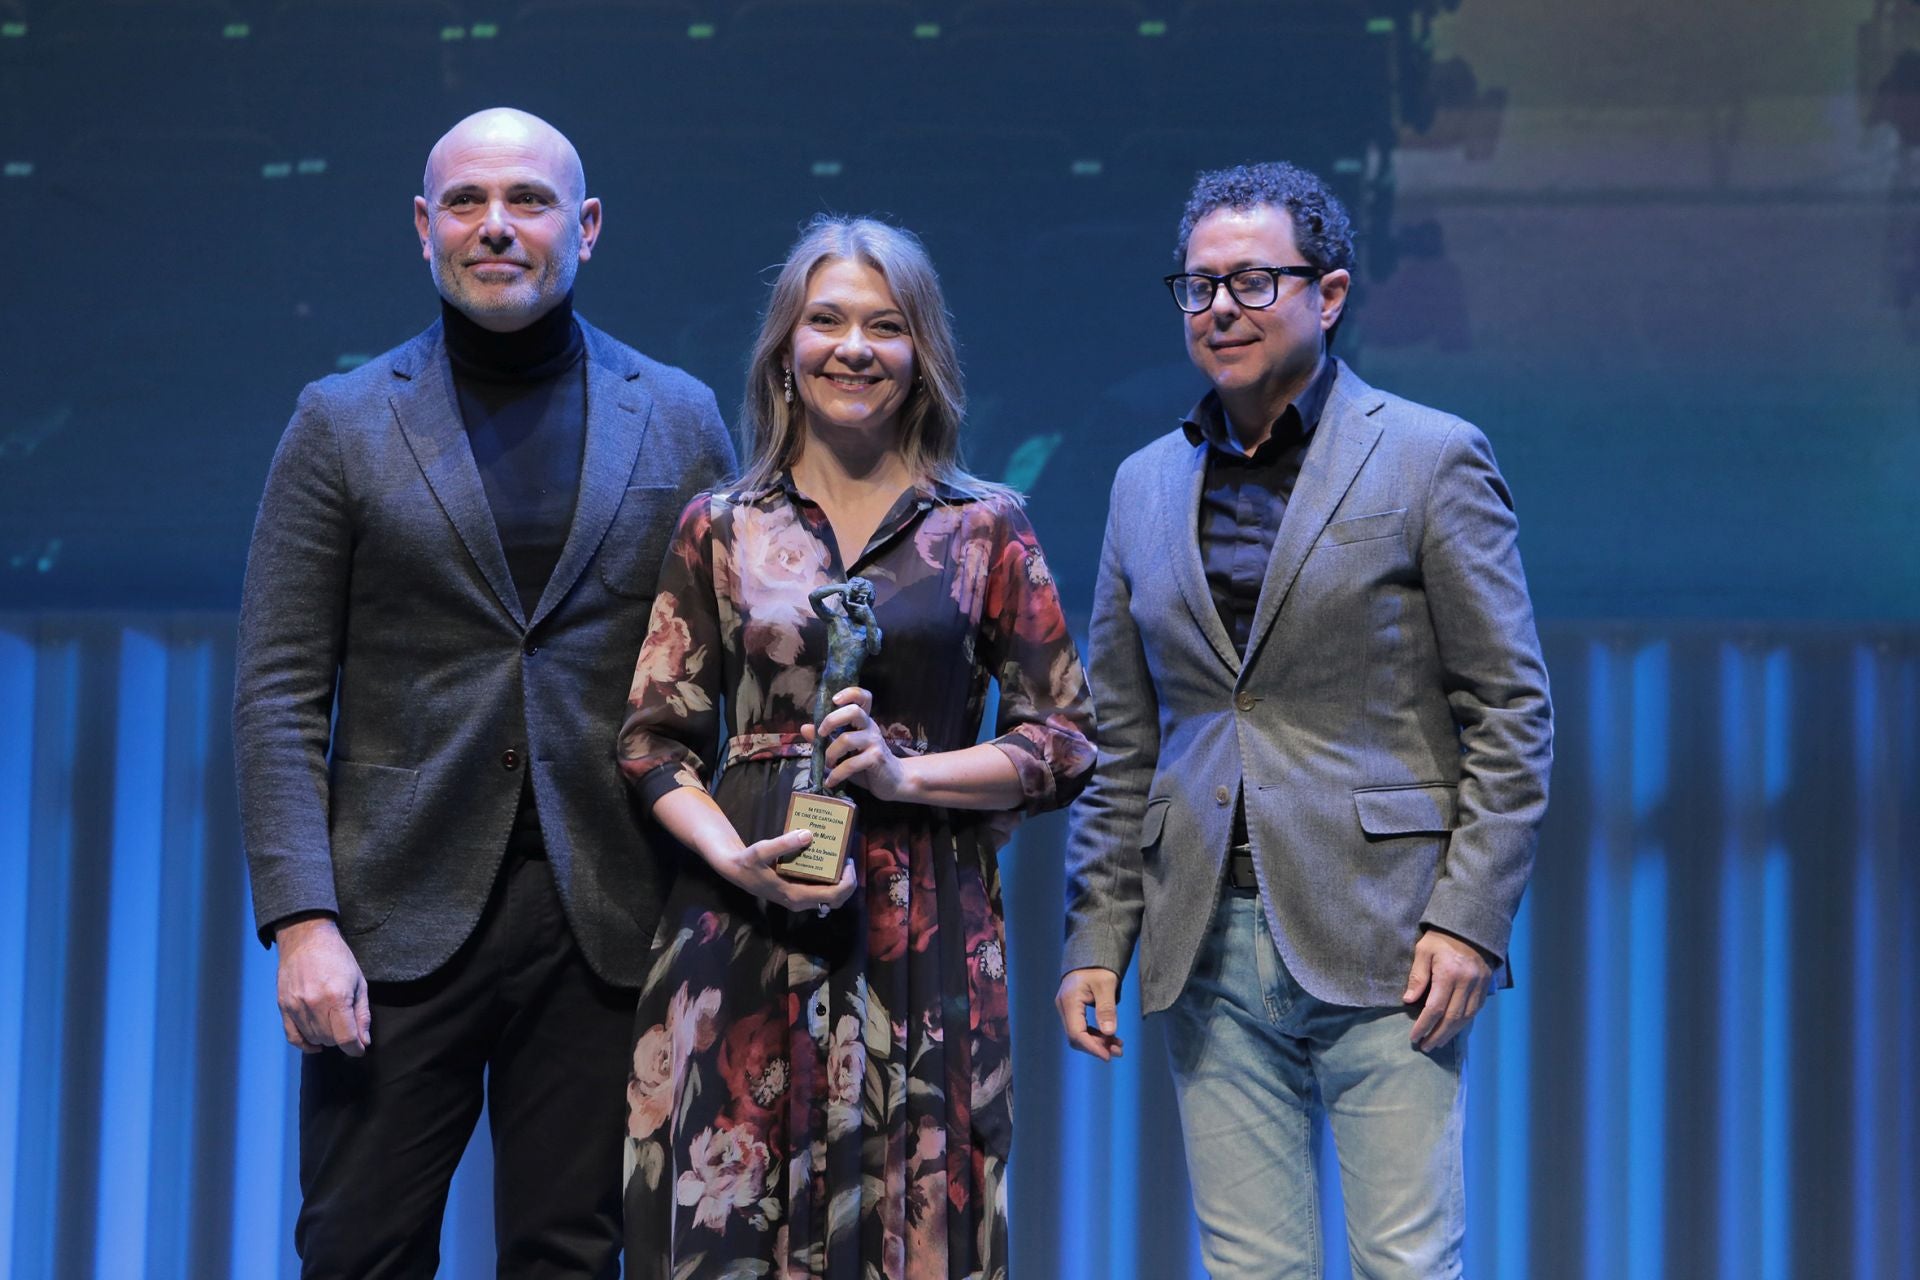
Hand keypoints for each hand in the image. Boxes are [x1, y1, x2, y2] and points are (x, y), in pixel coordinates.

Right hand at [275, 916, 370, 1055]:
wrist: (306, 939)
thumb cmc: (338, 958)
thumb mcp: (359, 982)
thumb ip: (362, 1014)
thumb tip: (363, 1041)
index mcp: (337, 997)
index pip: (345, 1037)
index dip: (355, 1049)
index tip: (359, 1049)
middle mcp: (314, 1004)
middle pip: (329, 1040)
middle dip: (342, 1040)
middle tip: (348, 1029)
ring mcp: (296, 1006)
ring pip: (312, 1038)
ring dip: (325, 1039)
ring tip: (333, 1027)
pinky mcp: (283, 1006)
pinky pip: (293, 1036)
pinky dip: (305, 1044)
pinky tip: (315, 1043)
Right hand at [712, 828, 859, 913]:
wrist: (736, 871)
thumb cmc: (749, 862)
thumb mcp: (762, 850)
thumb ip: (783, 844)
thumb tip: (808, 835)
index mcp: (796, 896)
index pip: (833, 896)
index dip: (848, 881)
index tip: (848, 861)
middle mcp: (801, 901)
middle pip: (837, 899)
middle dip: (848, 881)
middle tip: (847, 858)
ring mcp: (800, 899)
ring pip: (831, 897)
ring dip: (841, 881)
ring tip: (841, 859)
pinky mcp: (798, 893)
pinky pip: (822, 891)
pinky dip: (831, 880)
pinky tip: (829, 862)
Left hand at [800, 687, 909, 800]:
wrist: (891, 780)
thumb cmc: (865, 763)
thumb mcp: (843, 750)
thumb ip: (825, 738)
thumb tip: (805, 727)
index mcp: (863, 721)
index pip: (863, 697)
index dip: (849, 693)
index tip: (834, 700)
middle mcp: (870, 727)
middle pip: (854, 711)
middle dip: (831, 720)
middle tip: (821, 734)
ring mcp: (874, 741)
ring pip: (846, 739)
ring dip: (830, 754)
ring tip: (827, 764)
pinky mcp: (876, 758)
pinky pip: (851, 763)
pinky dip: (837, 774)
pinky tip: (831, 780)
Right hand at [1055, 967, 1124, 1060]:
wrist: (1091, 956)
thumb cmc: (1099, 968)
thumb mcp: (1106, 985)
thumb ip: (1107, 1008)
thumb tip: (1109, 1032)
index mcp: (1069, 1001)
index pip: (1076, 1033)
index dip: (1092, 1047)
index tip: (1107, 1056)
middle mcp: (1064, 1007)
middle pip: (1077, 1036)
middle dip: (1097, 1046)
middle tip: (1118, 1051)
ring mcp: (1067, 1009)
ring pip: (1080, 1034)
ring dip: (1098, 1042)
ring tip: (1118, 1046)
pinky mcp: (1073, 1010)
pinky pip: (1082, 1028)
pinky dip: (1096, 1035)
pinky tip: (1111, 1037)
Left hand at [1401, 928, 1493, 1051]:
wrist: (1471, 926)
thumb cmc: (1442, 937)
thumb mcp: (1423, 950)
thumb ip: (1417, 976)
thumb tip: (1408, 1001)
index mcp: (1449, 974)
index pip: (1435, 1008)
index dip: (1424, 1025)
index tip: (1414, 1037)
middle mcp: (1467, 983)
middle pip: (1452, 1018)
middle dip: (1438, 1035)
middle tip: (1426, 1047)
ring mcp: (1479, 985)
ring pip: (1466, 1017)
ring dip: (1452, 1033)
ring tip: (1438, 1042)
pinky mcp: (1486, 985)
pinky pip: (1476, 1010)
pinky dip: (1465, 1022)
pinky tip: (1455, 1029)